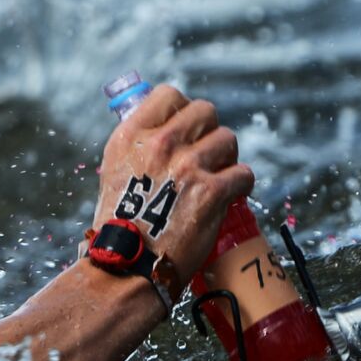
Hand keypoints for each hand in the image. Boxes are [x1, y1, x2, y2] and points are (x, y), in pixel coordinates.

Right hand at [93, 85, 254, 284]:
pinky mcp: (212, 192)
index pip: (169, 95)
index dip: (185, 110)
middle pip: (206, 111)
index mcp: (132, 136)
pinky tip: (232, 195)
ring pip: (228, 140)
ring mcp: (188, 166)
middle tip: (208, 155)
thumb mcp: (115, 171)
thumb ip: (140, 146)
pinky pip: (244, 173)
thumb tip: (166, 128)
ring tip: (218, 179)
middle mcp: (160, 144)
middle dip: (211, 132)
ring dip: (228, 159)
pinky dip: (242, 185)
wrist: (127, 264)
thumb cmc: (121, 224)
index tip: (189, 129)